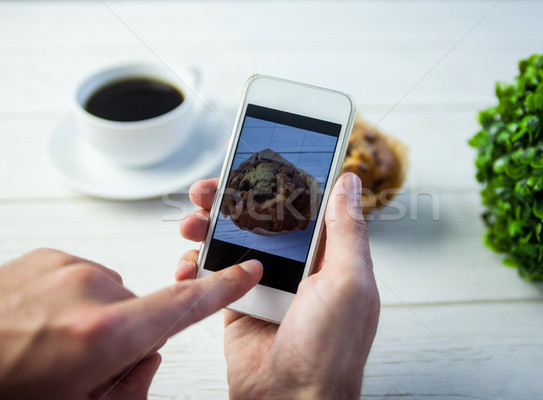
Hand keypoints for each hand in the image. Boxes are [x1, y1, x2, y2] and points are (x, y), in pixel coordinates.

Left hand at [0, 248, 261, 398]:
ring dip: (95, 318)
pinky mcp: (47, 256)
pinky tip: (39, 323)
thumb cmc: (6, 388)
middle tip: (82, 365)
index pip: (184, 304)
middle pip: (143, 311)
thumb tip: (146, 357)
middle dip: (126, 337)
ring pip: (111, 295)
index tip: (246, 270)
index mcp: (103, 335)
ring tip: (50, 343)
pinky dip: (73, 299)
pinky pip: (83, 278)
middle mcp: (90, 290)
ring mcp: (67, 268)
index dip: (222, 288)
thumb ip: (133, 385)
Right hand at [178, 172, 379, 398]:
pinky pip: (213, 275)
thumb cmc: (329, 351)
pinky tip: (188, 261)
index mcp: (328, 255)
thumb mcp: (348, 282)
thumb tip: (349, 183)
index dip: (280, 176)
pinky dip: (195, 265)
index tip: (254, 155)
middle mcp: (297, 266)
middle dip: (232, 197)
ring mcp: (266, 283)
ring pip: (232, 240)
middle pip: (260, 217)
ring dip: (208, 225)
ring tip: (191, 219)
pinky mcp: (239, 303)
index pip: (303, 203)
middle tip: (209, 187)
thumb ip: (346, 230)